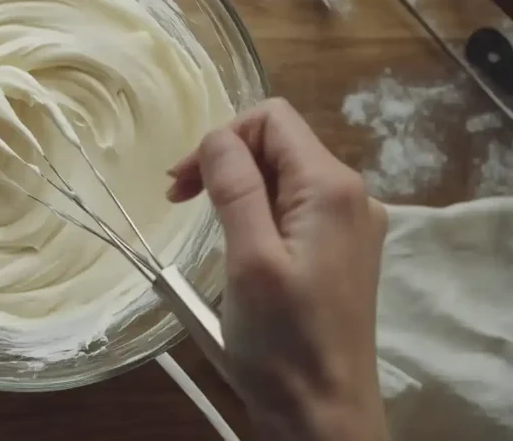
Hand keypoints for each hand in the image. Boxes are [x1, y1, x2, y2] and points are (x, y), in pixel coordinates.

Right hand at [168, 99, 388, 440]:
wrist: (325, 413)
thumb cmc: (283, 341)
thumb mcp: (249, 259)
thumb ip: (236, 188)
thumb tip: (217, 136)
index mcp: (332, 188)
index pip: (272, 119)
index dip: (221, 138)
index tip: (181, 183)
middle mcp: (351, 196)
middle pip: (278, 144)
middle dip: (225, 161)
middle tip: (179, 201)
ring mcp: (350, 225)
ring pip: (284, 177)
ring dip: (237, 188)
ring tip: (202, 225)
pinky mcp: (341, 251)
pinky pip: (295, 209)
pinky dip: (257, 213)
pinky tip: (237, 245)